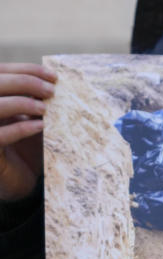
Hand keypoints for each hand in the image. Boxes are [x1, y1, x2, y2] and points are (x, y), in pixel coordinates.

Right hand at [0, 63, 55, 202]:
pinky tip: (39, 126)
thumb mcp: (30, 121)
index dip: (25, 70)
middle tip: (51, 91)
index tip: (53, 75)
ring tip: (45, 108)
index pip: (0, 72)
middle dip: (25, 82)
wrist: (19, 182)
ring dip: (21, 103)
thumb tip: (55, 83)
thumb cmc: (26, 148)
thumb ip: (36, 103)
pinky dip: (21, 127)